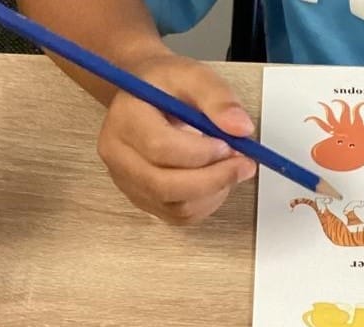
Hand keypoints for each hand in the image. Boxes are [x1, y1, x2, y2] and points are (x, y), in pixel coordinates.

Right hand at [97, 52, 257, 224]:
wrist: (146, 97)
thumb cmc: (166, 86)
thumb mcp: (193, 74)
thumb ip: (218, 98)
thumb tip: (241, 129)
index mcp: (125, 118)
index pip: (160, 147)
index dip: (201, 152)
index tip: (230, 144)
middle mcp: (118, 155)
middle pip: (164, 185)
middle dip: (213, 179)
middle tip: (244, 165)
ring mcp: (128, 182)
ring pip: (176, 207)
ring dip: (214, 192)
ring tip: (230, 167)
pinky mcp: (144, 200)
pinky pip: (180, 216)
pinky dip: (206, 203)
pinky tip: (216, 179)